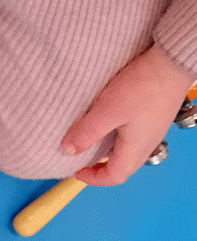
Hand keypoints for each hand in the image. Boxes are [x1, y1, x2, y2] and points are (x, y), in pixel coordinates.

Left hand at [61, 45, 192, 185]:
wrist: (172, 62)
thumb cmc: (142, 87)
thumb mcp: (107, 111)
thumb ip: (87, 132)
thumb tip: (68, 150)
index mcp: (136, 148)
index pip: (115, 176)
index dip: (93, 178)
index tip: (75, 172)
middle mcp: (147, 144)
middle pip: (122, 167)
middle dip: (100, 168)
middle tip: (80, 161)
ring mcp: (151, 130)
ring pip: (126, 152)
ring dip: (107, 153)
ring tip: (89, 144)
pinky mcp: (152, 117)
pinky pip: (132, 137)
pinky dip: (115, 139)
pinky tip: (105, 125)